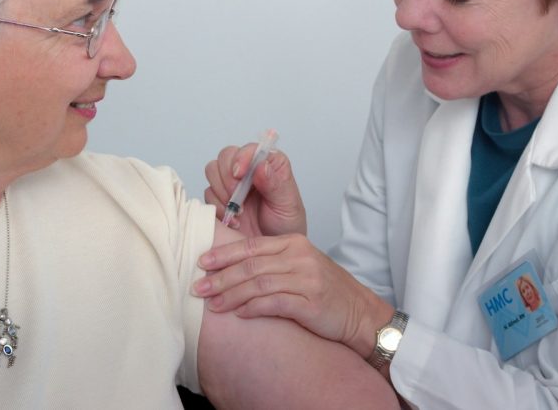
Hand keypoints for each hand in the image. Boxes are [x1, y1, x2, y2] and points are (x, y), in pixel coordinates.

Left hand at [193, 234, 393, 356]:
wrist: (359, 313)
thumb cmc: (325, 290)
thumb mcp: (299, 266)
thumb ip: (270, 262)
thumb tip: (230, 268)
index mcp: (294, 243)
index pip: (251, 245)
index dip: (224, 253)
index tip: (201, 262)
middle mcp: (300, 257)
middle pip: (251, 264)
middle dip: (221, 276)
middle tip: (198, 286)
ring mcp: (307, 279)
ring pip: (259, 283)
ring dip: (231, 295)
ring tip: (212, 305)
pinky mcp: (311, 303)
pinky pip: (274, 303)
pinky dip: (253, 308)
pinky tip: (239, 314)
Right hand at [204, 143, 305, 236]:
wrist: (273, 253)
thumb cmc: (286, 226)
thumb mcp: (288, 205)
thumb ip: (275, 184)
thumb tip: (262, 166)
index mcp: (270, 164)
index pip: (250, 149)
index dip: (242, 157)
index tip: (240, 174)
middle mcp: (249, 170)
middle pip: (226, 156)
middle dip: (228, 176)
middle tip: (237, 197)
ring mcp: (232, 184)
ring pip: (213, 171)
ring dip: (222, 191)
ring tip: (239, 212)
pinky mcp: (219, 198)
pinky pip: (208, 194)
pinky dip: (217, 207)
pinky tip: (233, 220)